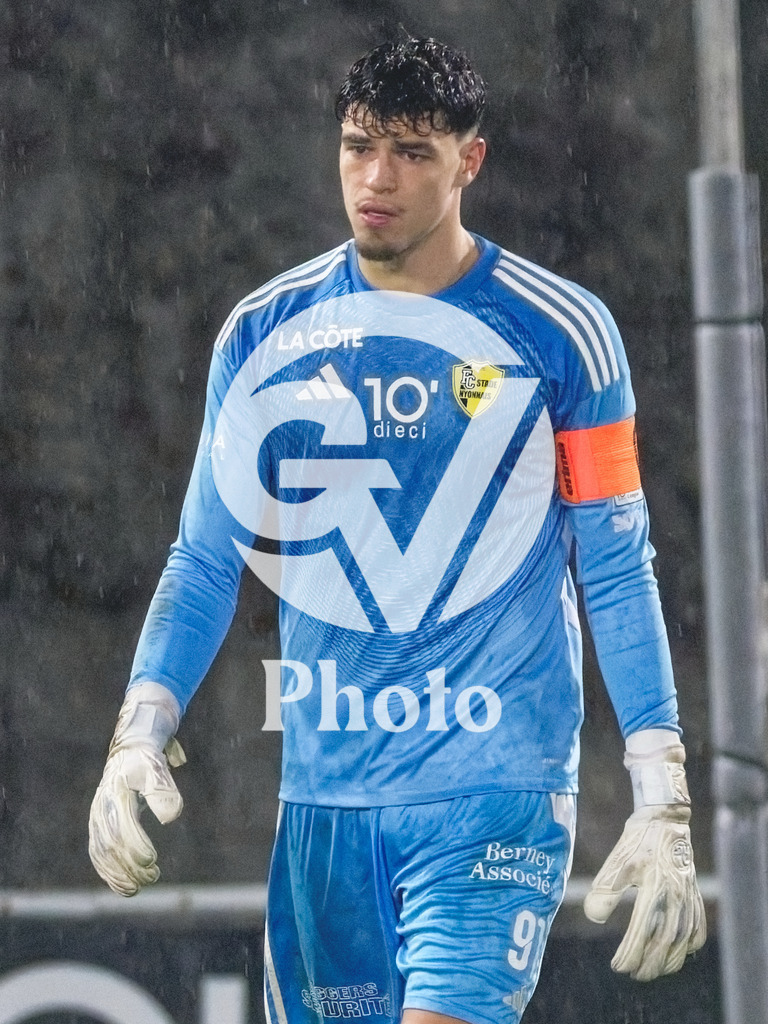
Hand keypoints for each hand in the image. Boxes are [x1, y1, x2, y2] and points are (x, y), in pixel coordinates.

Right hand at [88, 683, 184, 895]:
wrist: (129, 751)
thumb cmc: (146, 761)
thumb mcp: (157, 769)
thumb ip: (163, 791)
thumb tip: (171, 817)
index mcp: (115, 794)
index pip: (122, 827)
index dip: (135, 846)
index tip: (152, 861)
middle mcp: (102, 808)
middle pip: (111, 845)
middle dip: (129, 865)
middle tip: (152, 878)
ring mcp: (97, 818)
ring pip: (102, 853)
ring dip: (117, 874)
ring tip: (136, 889)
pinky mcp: (98, 826)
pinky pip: (98, 853)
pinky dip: (108, 872)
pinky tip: (124, 887)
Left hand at [584, 804, 705, 979]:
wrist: (664, 818)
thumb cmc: (637, 839)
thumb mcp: (617, 862)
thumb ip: (605, 890)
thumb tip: (593, 917)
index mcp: (654, 887)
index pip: (642, 931)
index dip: (630, 952)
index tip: (617, 965)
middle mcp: (675, 895)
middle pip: (665, 941)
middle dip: (649, 963)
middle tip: (634, 974)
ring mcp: (688, 896)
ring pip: (683, 939)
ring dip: (669, 959)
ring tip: (654, 970)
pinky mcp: (694, 893)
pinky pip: (698, 927)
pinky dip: (691, 944)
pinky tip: (681, 952)